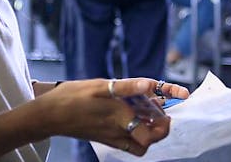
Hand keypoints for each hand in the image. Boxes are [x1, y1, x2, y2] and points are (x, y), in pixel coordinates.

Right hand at [45, 78, 188, 156]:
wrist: (49, 115)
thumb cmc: (72, 97)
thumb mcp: (100, 86)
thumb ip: (127, 86)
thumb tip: (149, 85)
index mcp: (121, 116)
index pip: (156, 126)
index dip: (170, 115)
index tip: (182, 98)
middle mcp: (119, 131)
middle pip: (151, 139)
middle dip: (162, 127)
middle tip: (163, 112)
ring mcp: (112, 138)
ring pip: (140, 144)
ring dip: (149, 132)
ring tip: (149, 115)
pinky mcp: (105, 140)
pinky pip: (128, 144)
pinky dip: (136, 134)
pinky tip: (133, 117)